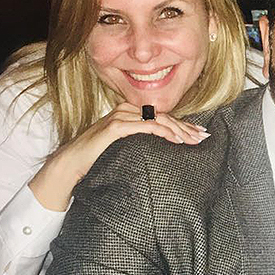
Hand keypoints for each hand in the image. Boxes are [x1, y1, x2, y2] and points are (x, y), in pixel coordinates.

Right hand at [28, 103, 208, 210]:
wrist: (71, 164)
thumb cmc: (97, 158)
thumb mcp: (124, 147)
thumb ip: (140, 142)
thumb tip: (165, 147)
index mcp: (129, 113)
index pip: (162, 116)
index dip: (183, 124)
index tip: (199, 133)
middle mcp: (125, 110)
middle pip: (164, 116)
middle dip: (186, 127)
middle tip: (203, 137)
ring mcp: (120, 116)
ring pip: (158, 119)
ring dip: (179, 130)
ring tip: (192, 140)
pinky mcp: (115, 127)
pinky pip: (145, 126)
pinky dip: (163, 132)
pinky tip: (175, 139)